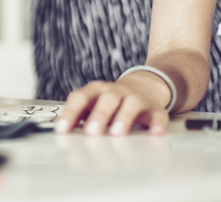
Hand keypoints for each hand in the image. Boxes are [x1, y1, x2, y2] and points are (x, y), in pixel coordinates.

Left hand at [55, 72, 170, 135]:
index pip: (80, 97)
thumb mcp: (92, 105)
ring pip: (130, 105)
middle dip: (98, 116)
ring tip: (117, 133)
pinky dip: (157, 124)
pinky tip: (155, 133)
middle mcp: (115, 92)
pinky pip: (158, 115)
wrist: (143, 87)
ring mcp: (135, 98)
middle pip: (106, 99)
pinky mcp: (155, 109)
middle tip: (91, 133)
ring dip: (123, 118)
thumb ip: (78, 117)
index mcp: (95, 91)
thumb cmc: (110, 102)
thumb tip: (62, 134)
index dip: (70, 112)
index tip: (62, 129)